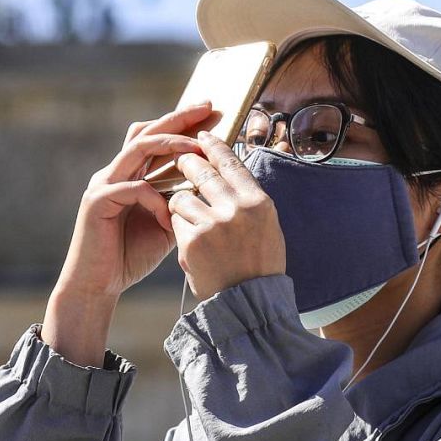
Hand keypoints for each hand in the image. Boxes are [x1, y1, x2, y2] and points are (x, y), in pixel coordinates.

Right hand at [55, 102, 211, 299]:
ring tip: (197, 149)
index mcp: (127, 175)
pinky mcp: (97, 202)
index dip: (178, 123)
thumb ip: (178, 203)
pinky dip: (156, 199)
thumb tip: (206, 187)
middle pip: (145, 132)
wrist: (97, 285)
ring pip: (137, 149)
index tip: (208, 112)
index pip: (152, 138)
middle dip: (177, 118)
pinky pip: (134, 189)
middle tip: (206, 107)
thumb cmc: (128, 256)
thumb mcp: (163, 225)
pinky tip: (168, 216)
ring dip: (170, 145)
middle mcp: (113, 173)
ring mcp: (102, 184)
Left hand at [167, 130, 286, 299]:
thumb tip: (229, 168)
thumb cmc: (259, 266)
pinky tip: (187, 240)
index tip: (202, 135)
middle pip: (202, 171)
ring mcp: (212, 225)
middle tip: (180, 158)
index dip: (214, 145)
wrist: (249, 305)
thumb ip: (247, 198)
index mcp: (259, 202)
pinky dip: (176, 226)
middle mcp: (237, 209)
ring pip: (182, 196)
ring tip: (188, 216)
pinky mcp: (191, 242)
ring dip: (180, 203)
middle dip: (187, 162)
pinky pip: (174, 221)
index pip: (231, 162)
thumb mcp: (266, 227)